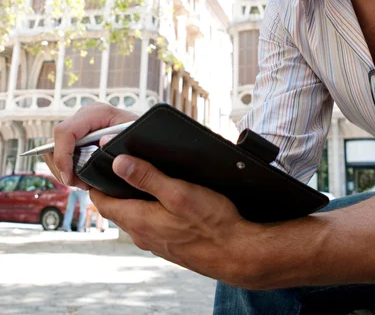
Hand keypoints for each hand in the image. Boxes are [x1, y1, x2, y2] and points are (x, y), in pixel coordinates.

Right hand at [43, 102, 136, 187]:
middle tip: (80, 184)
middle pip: (54, 142)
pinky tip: (83, 177)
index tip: (70, 178)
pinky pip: (60, 153)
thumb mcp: (134, 137)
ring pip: (53, 150)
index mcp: (98, 112)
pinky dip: (67, 168)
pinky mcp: (78, 136)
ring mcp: (79, 126)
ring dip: (64, 170)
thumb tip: (103, 141)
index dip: (63, 156)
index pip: (65, 132)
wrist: (145, 135)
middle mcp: (85, 116)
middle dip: (62, 168)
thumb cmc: (142, 135)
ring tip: (83, 182)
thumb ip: (120, 139)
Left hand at [90, 154, 256, 285]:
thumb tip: (118, 163)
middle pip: (117, 208)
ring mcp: (156, 241)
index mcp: (139, 220)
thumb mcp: (178, 192)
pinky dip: (150, 208)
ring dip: (134, 198)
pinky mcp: (169, 244)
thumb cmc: (211, 223)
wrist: (236, 253)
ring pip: (134, 216)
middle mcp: (142, 234)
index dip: (97, 182)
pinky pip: (150, 223)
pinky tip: (167, 199)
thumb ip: (148, 177)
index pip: (103, 201)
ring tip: (145, 177)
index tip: (99, 164)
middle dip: (116, 187)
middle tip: (123, 164)